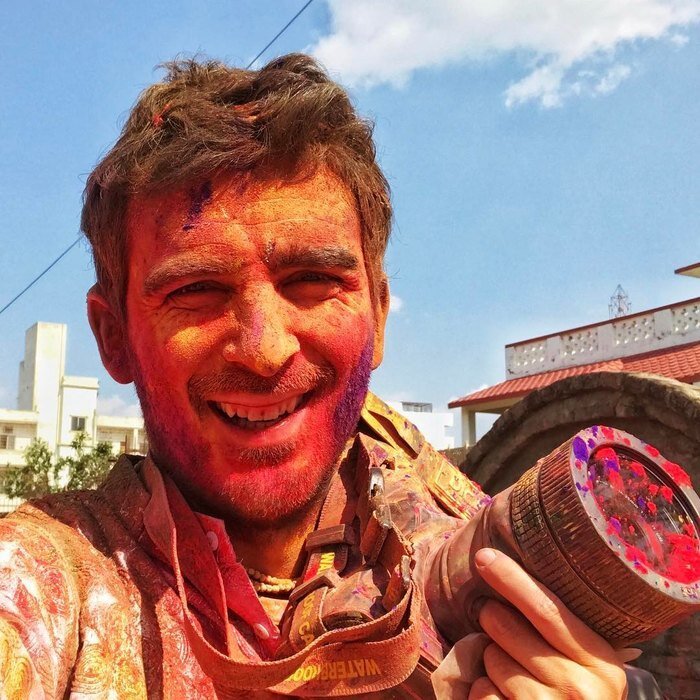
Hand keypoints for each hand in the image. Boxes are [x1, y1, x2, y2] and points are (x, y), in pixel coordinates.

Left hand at [432, 548, 634, 698]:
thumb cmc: (576, 698)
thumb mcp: (588, 668)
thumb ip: (563, 632)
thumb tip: (514, 578)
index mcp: (602, 663)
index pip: (547, 609)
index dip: (512, 579)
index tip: (484, 556)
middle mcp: (579, 688)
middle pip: (508, 627)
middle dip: (491, 615)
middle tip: (494, 618)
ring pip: (492, 658)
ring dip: (491, 660)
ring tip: (514, 676)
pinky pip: (481, 690)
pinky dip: (482, 692)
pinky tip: (504, 699)